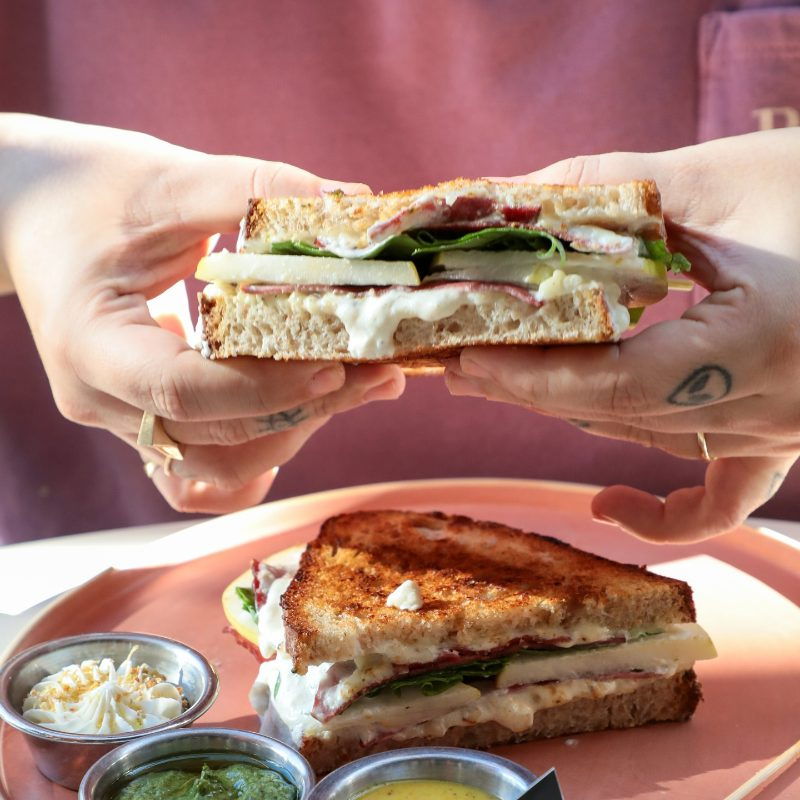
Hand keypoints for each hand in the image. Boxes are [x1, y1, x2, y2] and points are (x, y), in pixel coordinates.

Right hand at [0, 114, 403, 512]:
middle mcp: (99, 399)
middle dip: (305, 408)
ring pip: (218, 466)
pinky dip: (256, 452)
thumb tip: (347, 205)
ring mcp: (119, 419)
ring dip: (291, 432)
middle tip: (378, 372)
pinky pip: (202, 471)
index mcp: (89, 342)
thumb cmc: (91, 189)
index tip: (337, 364)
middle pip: (215, 438)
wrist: (37, 211)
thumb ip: (253, 189)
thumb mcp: (167, 179)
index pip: (182, 390)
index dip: (266, 386)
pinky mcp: (143, 419)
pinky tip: (298, 412)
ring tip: (353, 383)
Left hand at [445, 129, 799, 541]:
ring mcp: (780, 428)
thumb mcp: (732, 178)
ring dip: (571, 412)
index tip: (466, 361)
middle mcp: (767, 403)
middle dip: (529, 388)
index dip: (532, 376)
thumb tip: (526, 193)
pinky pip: (723, 495)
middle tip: (460, 364)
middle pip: (617, 412)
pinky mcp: (787, 433)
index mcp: (754, 344)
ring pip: (647, 438)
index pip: (614, 381)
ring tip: (503, 386)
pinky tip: (607, 505)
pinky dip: (665, 510)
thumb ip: (622, 187)